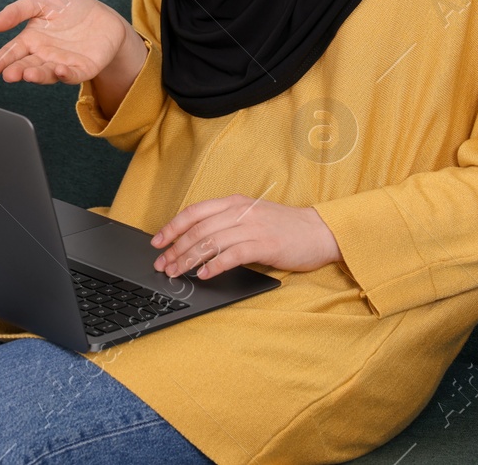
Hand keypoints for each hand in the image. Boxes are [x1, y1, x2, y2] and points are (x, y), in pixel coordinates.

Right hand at [0, 0, 138, 86]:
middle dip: (16, 71)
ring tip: (28, 74)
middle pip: (26, 66)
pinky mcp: (82, 68)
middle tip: (8, 75)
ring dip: (37, 75)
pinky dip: (66, 75)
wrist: (102, 14)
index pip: (10, 53)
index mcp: (31, 40)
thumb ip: (17, 11)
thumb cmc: (68, 7)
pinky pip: (73, 74)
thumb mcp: (40, 1)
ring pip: (47, 73)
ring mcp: (62, 64)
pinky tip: (59, 70)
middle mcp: (43, 56)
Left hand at [151, 195, 342, 279]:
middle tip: (163, 264)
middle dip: (176, 248)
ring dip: (189, 259)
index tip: (157, 242)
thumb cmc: (285, 227)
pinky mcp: (264, 245)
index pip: (194, 212)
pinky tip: (204, 275)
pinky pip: (232, 255)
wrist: (320, 231)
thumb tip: (196, 241)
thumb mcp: (252, 217)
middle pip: (198, 229)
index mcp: (235, 202)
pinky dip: (214, 265)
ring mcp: (253, 227)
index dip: (172, 227)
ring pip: (210, 242)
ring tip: (177, 272)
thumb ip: (227, 223)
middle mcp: (241, 212)